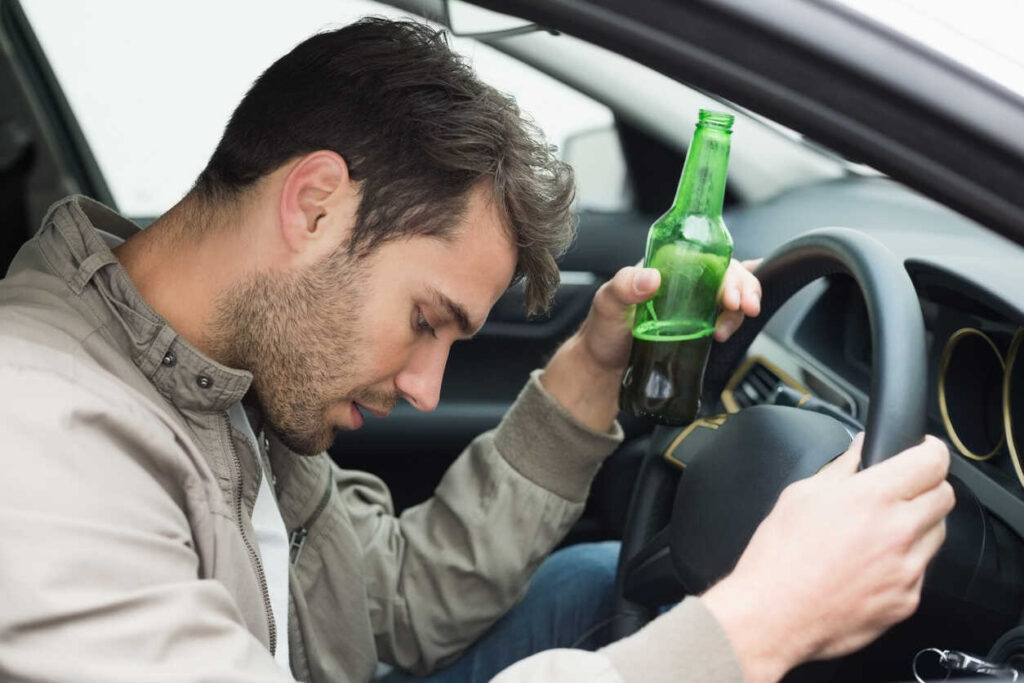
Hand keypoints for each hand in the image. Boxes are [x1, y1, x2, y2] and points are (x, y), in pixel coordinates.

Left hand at [575, 257, 763, 371]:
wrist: (602, 369)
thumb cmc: (602, 331)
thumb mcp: (607, 303)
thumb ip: (624, 287)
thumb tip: (652, 278)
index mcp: (665, 267)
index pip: (706, 256)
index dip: (727, 271)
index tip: (730, 294)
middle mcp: (682, 283)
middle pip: (727, 275)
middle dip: (744, 289)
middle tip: (743, 309)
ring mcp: (691, 306)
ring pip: (730, 297)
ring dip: (739, 310)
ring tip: (724, 330)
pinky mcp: (695, 328)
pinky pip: (722, 318)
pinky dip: (735, 319)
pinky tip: (737, 322)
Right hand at [701, 434, 954, 682]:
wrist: (773, 615)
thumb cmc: (779, 557)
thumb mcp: (799, 495)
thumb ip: (840, 468)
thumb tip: (860, 450)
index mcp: (871, 497)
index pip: (932, 462)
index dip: (931, 450)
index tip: (924, 450)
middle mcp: (898, 531)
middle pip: (945, 496)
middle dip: (927, 486)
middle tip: (902, 489)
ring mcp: (907, 570)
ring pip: (937, 534)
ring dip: (919, 524)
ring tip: (881, 532)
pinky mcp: (907, 601)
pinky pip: (920, 571)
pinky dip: (904, 562)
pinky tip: (871, 565)